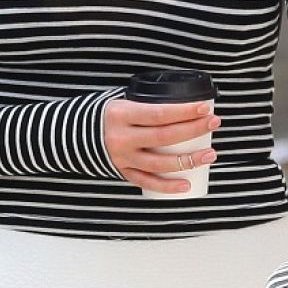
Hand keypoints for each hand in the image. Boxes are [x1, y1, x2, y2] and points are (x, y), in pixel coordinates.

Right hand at [103, 97, 220, 193]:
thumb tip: (182, 104)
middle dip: (193, 130)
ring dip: (187, 160)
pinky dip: (167, 186)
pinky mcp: (122, 172)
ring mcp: (122, 158)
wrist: (74, 134)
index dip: (184, 111)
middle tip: (214, 123)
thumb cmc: (108, 114)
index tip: (205, 107)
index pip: (159, 113)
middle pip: (164, 137)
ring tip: (210, 154)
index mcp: (122, 114)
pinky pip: (147, 182)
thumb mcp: (122, 101)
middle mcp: (122, 137)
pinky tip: (187, 184)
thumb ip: (146, 105)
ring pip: (159, 163)